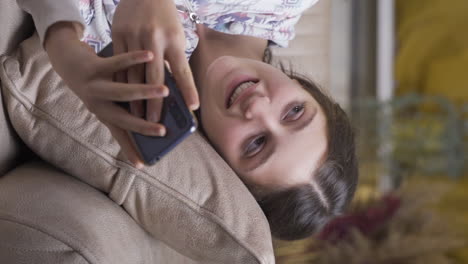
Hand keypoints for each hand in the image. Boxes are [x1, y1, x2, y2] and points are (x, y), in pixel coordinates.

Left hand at [45, 22, 167, 167]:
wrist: (67, 60)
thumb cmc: (98, 81)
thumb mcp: (111, 96)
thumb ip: (131, 102)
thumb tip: (159, 104)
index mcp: (103, 113)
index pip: (119, 135)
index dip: (130, 150)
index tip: (143, 164)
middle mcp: (97, 104)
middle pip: (122, 119)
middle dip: (142, 126)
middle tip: (163, 131)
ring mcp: (94, 86)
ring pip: (122, 92)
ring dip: (145, 92)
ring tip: (165, 91)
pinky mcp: (93, 67)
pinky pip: (117, 64)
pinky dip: (134, 60)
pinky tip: (150, 56)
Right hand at [112, 0, 198, 124]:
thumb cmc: (165, 18)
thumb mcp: (176, 35)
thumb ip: (173, 59)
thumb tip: (174, 89)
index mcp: (174, 39)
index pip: (183, 70)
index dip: (188, 90)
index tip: (192, 108)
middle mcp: (154, 39)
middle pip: (155, 77)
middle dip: (154, 102)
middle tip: (154, 123)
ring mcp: (134, 36)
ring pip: (133, 73)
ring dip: (134, 97)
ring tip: (135, 116)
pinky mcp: (118, 34)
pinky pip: (118, 63)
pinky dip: (120, 82)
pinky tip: (119, 96)